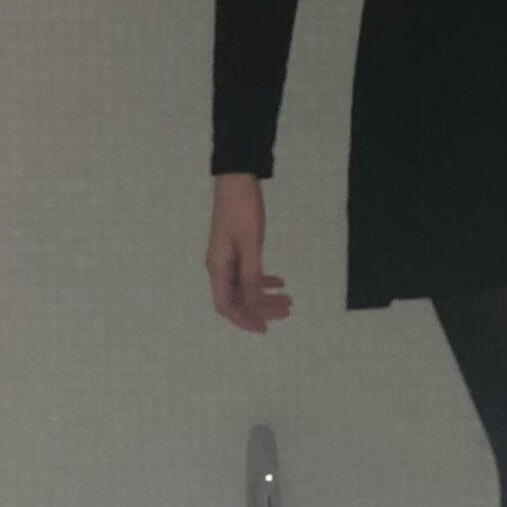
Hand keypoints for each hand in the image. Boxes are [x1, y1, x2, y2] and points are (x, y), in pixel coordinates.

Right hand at [207, 173, 292, 333]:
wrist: (237, 178)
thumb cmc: (243, 210)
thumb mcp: (250, 244)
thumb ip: (251, 276)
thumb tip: (253, 305)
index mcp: (217, 267)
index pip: (227, 305)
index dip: (245, 319)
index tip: (266, 327)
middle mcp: (218, 266)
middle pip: (237, 298)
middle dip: (261, 308)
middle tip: (287, 311)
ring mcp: (227, 256)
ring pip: (244, 286)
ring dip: (265, 295)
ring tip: (289, 299)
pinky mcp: (236, 247)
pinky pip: (247, 272)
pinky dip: (263, 279)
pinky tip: (280, 280)